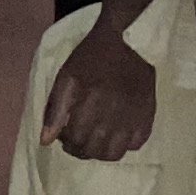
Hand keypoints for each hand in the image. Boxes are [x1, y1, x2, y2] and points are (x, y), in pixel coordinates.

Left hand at [40, 20, 157, 159]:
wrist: (129, 40)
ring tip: (97, 139)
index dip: (66, 141)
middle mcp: (113, 117)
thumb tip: (46, 141)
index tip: (65, 133)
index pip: (75, 141)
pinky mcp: (148, 117)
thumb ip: (55, 110)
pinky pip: (136, 144)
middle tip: (79, 138)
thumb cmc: (92, 57)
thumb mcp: (67, 78)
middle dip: (81, 149)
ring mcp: (133, 119)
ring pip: (115, 154)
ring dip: (102, 151)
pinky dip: (125, 143)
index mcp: (91, 105)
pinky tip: (117, 131)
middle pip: (94, 151)